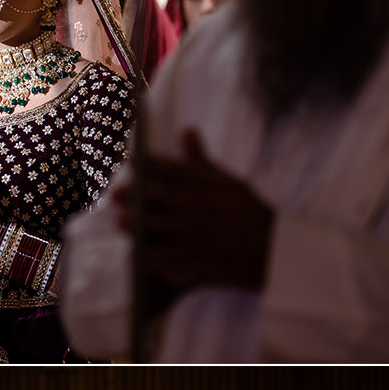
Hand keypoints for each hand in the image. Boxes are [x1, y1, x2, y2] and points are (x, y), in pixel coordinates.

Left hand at [113, 130, 272, 293]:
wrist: (272, 248)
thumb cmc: (246, 212)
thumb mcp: (226, 181)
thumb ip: (200, 159)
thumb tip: (187, 130)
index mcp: (204, 185)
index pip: (171, 169)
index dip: (147, 164)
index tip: (129, 160)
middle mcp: (197, 207)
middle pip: (159, 197)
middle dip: (135, 194)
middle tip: (116, 193)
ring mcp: (197, 234)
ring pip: (160, 227)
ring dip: (139, 224)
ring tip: (122, 221)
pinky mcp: (198, 259)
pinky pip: (171, 258)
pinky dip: (155, 256)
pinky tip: (142, 254)